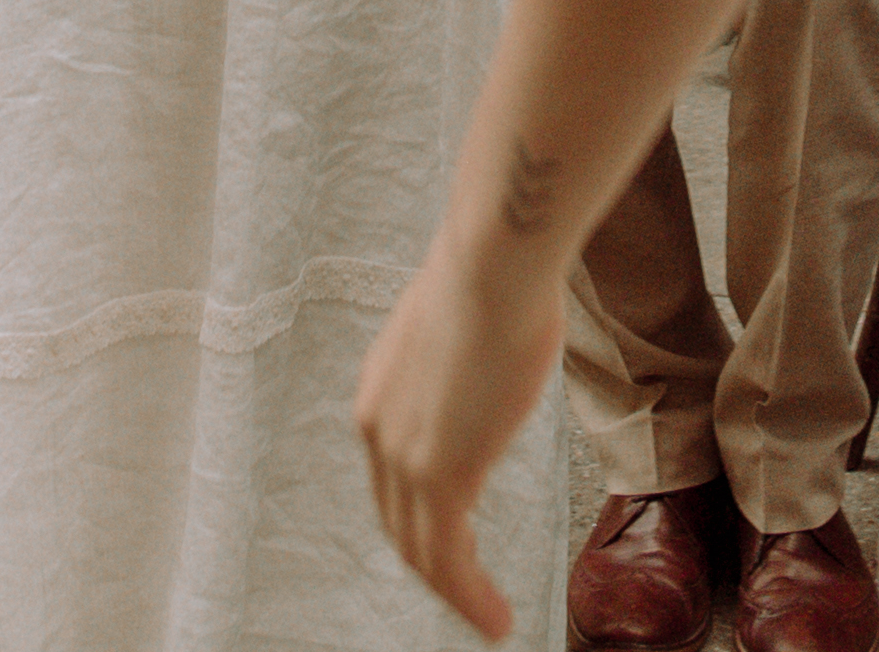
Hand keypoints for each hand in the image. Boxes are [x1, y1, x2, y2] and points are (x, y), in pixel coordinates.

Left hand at [354, 230, 561, 639]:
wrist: (495, 263)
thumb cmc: (499, 272)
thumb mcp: (468, 318)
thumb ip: (469, 348)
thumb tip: (496, 333)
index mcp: (382, 392)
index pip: (393, 475)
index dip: (422, 512)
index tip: (456, 535)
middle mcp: (379, 429)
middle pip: (400, 520)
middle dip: (435, 563)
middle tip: (469, 594)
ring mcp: (404, 456)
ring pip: (421, 550)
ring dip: (456, 594)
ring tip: (490, 621)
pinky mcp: (440, 475)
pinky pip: (449, 560)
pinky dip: (470, 598)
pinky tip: (496, 619)